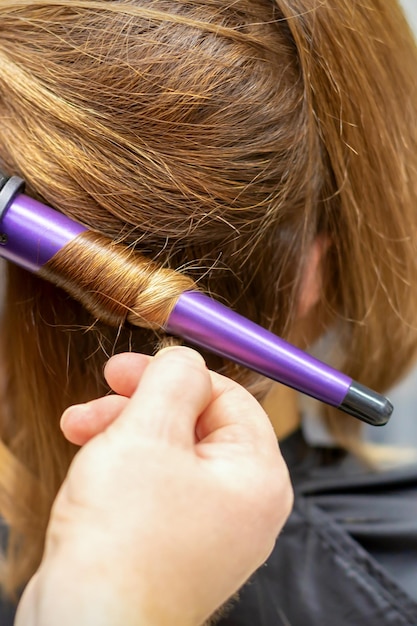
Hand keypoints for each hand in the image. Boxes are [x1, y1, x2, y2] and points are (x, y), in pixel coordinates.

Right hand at [16, 347, 292, 625]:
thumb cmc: (124, 541)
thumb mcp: (150, 432)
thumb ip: (175, 380)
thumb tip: (186, 359)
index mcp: (257, 475)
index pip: (227, 398)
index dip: (174, 374)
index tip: (128, 369)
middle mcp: (242, 504)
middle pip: (196, 424)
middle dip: (139, 407)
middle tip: (97, 401)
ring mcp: (209, 528)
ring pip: (169, 453)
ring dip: (122, 433)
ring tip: (79, 432)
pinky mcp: (174, 544)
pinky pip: (155, 487)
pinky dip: (123, 467)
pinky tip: (90, 466)